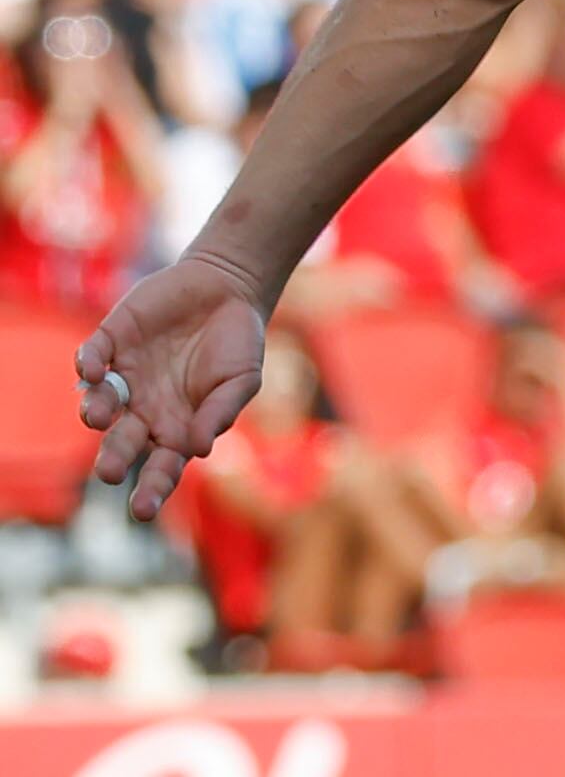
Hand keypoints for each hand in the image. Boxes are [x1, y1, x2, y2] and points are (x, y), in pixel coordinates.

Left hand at [78, 253, 268, 519]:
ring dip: (95, 411)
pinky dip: (88, 365)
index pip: (160, 466)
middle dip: (113, 458)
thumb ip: (220, 413)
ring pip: (100, 402)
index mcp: (176, 425)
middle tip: (109, 472)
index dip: (151, 488)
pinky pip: (92, 357)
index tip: (142, 511)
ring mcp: (125, 374)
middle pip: (121, 441)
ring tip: (98, 417)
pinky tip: (92, 370)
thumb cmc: (239, 342)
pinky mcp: (112, 340)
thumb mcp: (242, 380)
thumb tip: (197, 448)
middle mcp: (143, 407)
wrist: (229, 287)